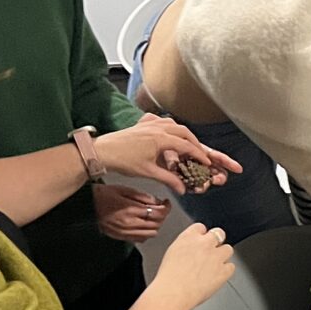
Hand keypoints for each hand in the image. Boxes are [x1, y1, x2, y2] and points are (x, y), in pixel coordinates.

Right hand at [94, 183, 169, 242]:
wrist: (86, 206)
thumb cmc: (103, 195)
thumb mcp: (123, 189)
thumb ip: (142, 197)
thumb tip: (158, 202)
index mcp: (131, 210)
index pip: (158, 213)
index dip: (166, 208)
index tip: (166, 203)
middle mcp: (130, 224)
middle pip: (157, 224)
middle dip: (162, 216)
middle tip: (159, 208)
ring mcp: (126, 232)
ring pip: (151, 233)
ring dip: (155, 225)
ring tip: (151, 216)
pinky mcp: (122, 237)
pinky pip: (142, 239)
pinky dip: (146, 232)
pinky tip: (142, 224)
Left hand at [96, 114, 242, 192]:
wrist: (103, 151)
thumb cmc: (124, 161)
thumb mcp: (149, 172)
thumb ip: (169, 179)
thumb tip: (183, 189)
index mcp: (162, 139)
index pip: (187, 146)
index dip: (199, 154)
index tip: (207, 162)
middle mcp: (158, 128)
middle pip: (184, 132)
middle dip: (195, 142)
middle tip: (201, 153)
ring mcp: (149, 124)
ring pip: (173, 124)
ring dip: (183, 133)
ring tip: (188, 142)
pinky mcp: (142, 124)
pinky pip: (160, 120)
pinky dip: (168, 125)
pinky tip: (168, 130)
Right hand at [157, 222, 233, 309]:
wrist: (174, 292)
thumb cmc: (170, 277)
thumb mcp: (173, 252)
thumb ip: (186, 246)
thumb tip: (192, 248)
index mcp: (189, 237)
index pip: (201, 228)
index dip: (203, 235)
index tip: (202, 242)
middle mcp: (204, 244)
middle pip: (219, 234)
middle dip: (216, 242)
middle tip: (211, 253)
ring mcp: (216, 256)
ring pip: (228, 249)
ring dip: (223, 256)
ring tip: (213, 266)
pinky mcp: (224, 270)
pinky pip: (231, 267)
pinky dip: (226, 271)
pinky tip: (217, 276)